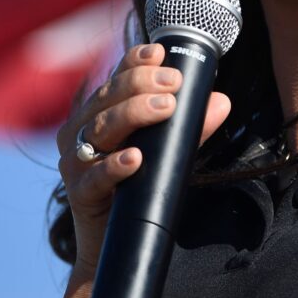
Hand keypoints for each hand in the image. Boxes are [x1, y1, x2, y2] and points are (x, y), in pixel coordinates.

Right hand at [55, 43, 231, 274]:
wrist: (119, 246)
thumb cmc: (140, 190)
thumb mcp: (168, 154)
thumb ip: (191, 129)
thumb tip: (222, 101)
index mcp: (98, 115)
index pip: (115, 78)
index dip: (135, 61)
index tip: (161, 52)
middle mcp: (81, 132)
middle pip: (108, 98)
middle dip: (142, 84)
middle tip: (174, 83)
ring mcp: (76, 162)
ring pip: (100, 128)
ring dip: (133, 114)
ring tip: (166, 108)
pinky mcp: (79, 194)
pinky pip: (94, 176)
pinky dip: (114, 165)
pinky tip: (135, 158)